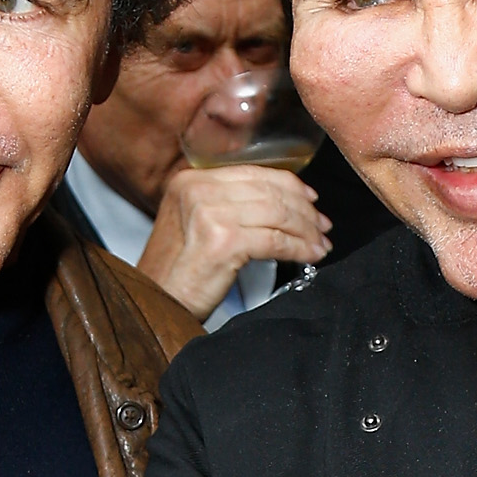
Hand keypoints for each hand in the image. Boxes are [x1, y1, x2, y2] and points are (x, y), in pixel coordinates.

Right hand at [139, 165, 328, 320]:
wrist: (153, 302)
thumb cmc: (176, 272)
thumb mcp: (194, 224)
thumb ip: (227, 205)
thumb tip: (281, 202)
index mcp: (190, 180)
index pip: (254, 173)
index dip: (290, 185)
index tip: (311, 201)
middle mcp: (198, 190)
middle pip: (269, 192)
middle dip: (303, 210)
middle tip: (322, 226)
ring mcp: (209, 214)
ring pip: (277, 215)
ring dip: (305, 231)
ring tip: (320, 244)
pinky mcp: (223, 242)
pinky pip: (275, 241)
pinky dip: (299, 249)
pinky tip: (310, 256)